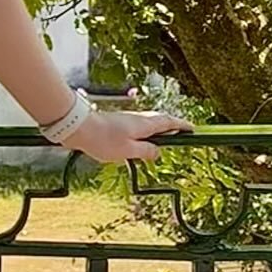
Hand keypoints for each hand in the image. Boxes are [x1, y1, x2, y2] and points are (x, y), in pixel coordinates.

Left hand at [60, 109, 193, 163]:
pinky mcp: (116, 124)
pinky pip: (137, 127)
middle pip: (159, 121)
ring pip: (147, 123)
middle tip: (182, 134)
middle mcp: (137, 119)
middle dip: (172, 126)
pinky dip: (145, 133)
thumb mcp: (129, 151)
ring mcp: (125, 120)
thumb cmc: (103, 140)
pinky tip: (140, 142)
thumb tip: (158, 152)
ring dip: (158, 129)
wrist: (78, 127)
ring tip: (164, 140)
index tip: (194, 129)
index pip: (168, 122)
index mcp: (144, 124)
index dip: (182, 125)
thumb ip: (146, 151)